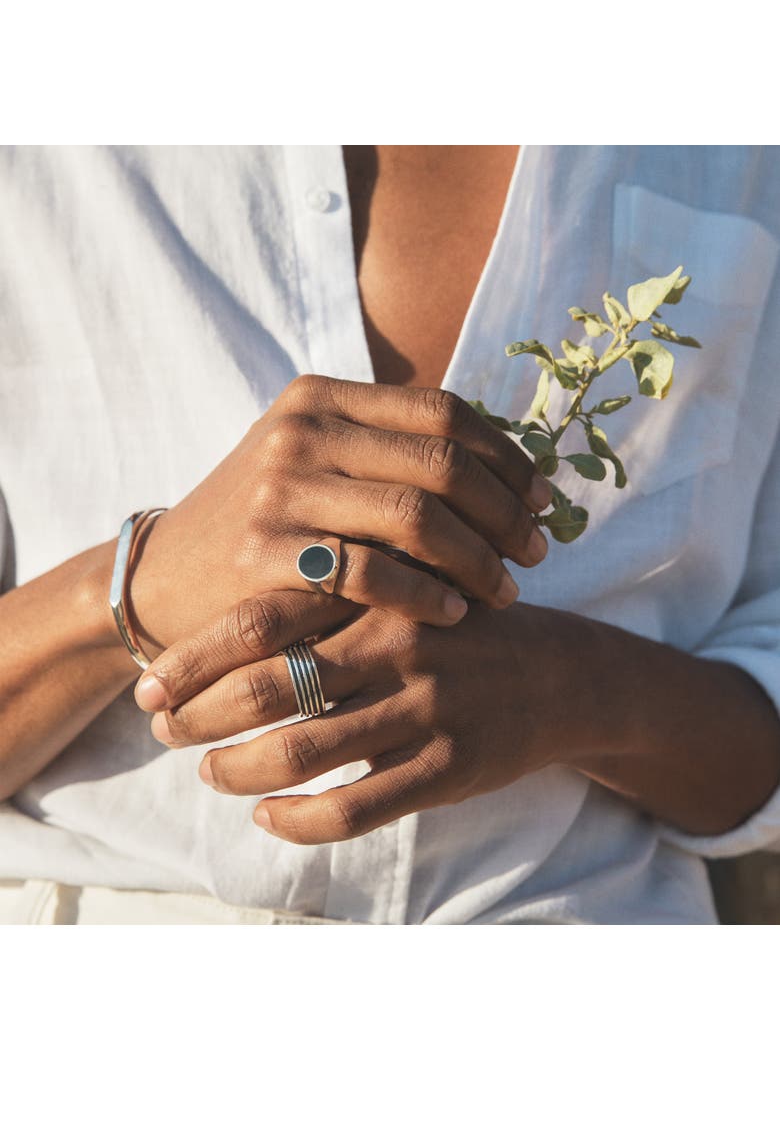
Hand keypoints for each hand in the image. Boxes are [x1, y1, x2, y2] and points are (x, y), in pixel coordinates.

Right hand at [131, 376, 551, 650]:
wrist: (167, 579)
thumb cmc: (266, 526)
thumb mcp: (317, 465)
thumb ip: (392, 456)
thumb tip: (511, 474)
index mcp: (322, 396)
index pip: (442, 412)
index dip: (506, 458)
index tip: (542, 501)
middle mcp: (301, 429)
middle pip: (441, 462)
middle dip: (504, 513)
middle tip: (535, 554)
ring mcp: (280, 488)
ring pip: (417, 515)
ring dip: (476, 560)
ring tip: (504, 592)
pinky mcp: (264, 551)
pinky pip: (372, 572)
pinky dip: (425, 595)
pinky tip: (453, 614)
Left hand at [134, 590, 579, 843]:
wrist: (563, 673)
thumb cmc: (460, 625)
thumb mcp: (403, 587)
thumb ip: (330, 595)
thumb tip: (221, 628)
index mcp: (377, 590)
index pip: (261, 619)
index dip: (193, 657)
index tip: (150, 684)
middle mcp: (398, 643)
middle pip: (268, 684)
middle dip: (199, 714)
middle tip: (165, 729)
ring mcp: (426, 708)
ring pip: (300, 752)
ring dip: (236, 769)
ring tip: (212, 772)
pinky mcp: (449, 768)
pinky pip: (351, 809)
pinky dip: (294, 821)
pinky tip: (268, 817)